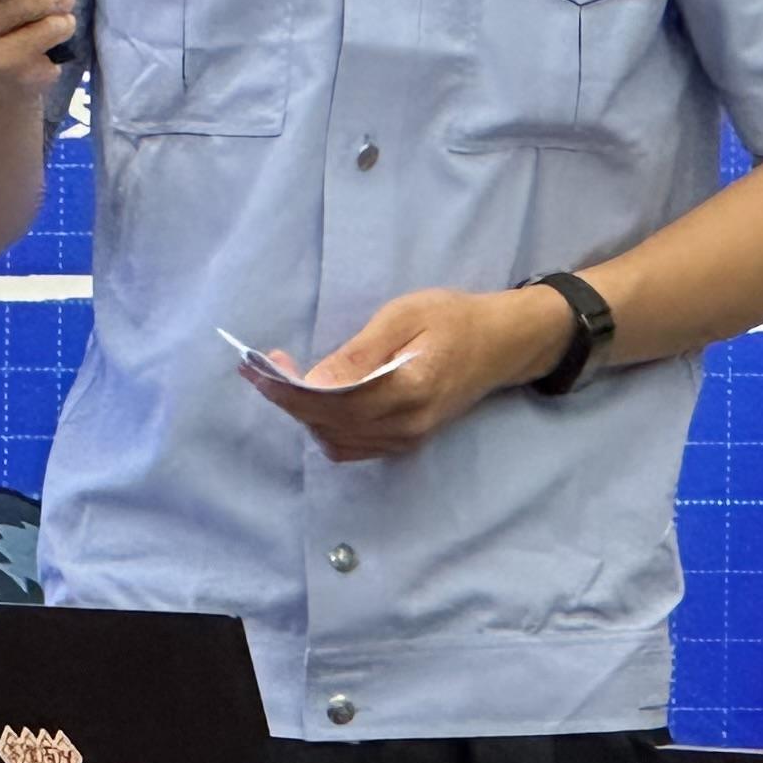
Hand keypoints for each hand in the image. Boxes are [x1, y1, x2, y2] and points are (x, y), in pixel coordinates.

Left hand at [244, 285, 576, 461]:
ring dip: (304, 416)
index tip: (260, 368)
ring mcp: (407, 439)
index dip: (291, 391)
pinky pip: (354, 445)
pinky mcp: (406, 441)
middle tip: (260, 370)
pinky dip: (326, 427)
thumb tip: (314, 382)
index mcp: (408, 390)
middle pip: (329, 426)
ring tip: (282, 381)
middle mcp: (406, 425)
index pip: (334, 403)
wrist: (502, 344)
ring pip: (338, 441)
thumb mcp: (404, 317)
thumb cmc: (453, 318)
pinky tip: (315, 400)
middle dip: (289, 401)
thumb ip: (360, 354)